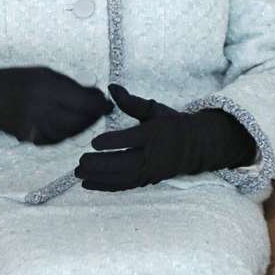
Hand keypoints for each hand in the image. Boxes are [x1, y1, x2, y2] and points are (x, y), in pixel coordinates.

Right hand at [0, 66, 111, 147]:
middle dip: (93, 116)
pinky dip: (67, 134)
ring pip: (70, 133)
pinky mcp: (30, 138)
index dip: (99, 104)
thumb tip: (97, 96)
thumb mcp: (45, 73)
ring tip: (87, 117)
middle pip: (79, 120)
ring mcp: (35, 126)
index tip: (107, 102)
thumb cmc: (19, 80)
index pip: (84, 102)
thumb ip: (70, 85)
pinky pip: (56, 139)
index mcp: (47, 88)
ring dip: (82, 127)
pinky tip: (69, 125)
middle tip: (101, 110)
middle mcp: (42, 109)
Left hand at [75, 84, 256, 190]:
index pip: (132, 140)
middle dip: (102, 165)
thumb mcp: (154, 109)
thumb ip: (131, 102)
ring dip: (100, 178)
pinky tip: (88, 184)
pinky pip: (125, 186)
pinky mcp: (146, 180)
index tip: (94, 142)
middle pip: (125, 163)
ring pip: (122, 178)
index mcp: (154, 134)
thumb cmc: (172, 124)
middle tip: (80, 162)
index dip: (113, 142)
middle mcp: (152, 155)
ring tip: (79, 174)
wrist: (196, 147)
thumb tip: (112, 87)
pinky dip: (106, 187)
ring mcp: (150, 170)